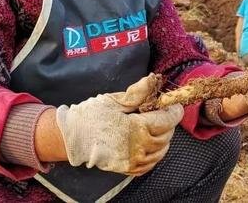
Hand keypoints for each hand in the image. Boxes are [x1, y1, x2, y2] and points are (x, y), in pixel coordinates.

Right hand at [56, 73, 183, 175]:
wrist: (72, 137)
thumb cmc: (92, 116)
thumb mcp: (114, 100)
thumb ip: (137, 92)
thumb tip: (153, 79)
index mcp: (137, 128)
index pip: (166, 120)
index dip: (174, 112)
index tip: (175, 105)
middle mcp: (138, 147)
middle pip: (166, 136)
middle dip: (168, 123)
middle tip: (161, 113)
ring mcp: (133, 161)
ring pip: (160, 151)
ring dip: (163, 138)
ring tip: (156, 127)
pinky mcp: (127, 168)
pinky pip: (150, 163)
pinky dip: (154, 153)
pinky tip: (149, 143)